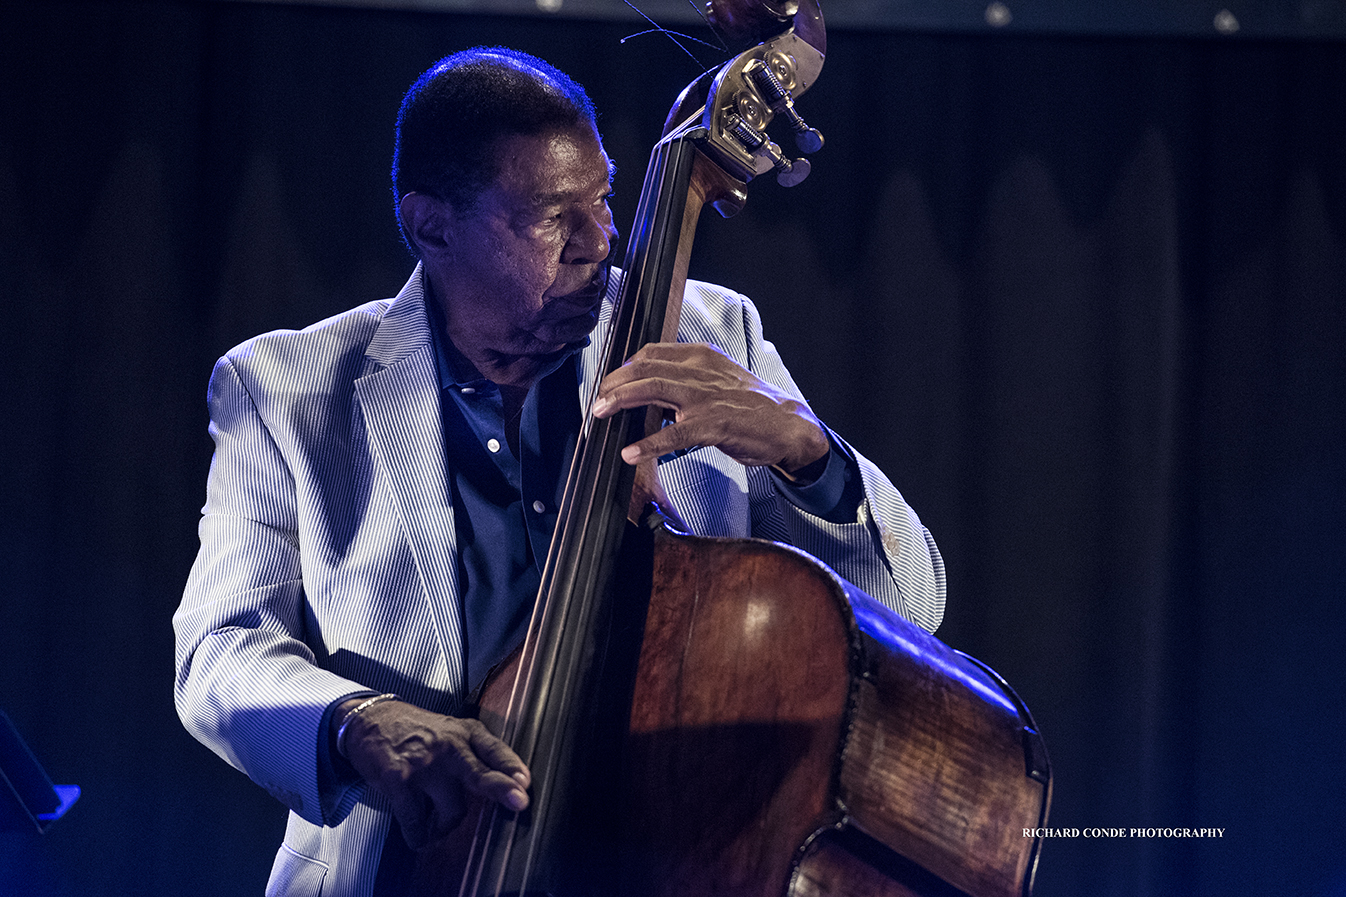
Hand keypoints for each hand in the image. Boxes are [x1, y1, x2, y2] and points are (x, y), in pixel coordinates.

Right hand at [337, 699, 529, 848]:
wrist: (371, 721)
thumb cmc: (417, 732)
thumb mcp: (452, 730)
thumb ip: (475, 753)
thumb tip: (503, 785)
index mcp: (465, 732)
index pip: (494, 750)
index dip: (511, 766)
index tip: (524, 781)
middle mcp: (447, 746)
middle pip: (479, 774)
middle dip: (501, 789)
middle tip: (518, 802)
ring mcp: (423, 764)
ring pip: (451, 811)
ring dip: (446, 827)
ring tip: (437, 823)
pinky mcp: (399, 780)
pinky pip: (416, 823)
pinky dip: (419, 836)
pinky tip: (418, 834)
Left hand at [590, 343, 828, 472]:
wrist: (789, 424)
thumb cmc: (751, 405)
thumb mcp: (718, 380)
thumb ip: (685, 381)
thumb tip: (650, 396)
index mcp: (701, 357)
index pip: (651, 353)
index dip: (624, 367)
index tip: (608, 382)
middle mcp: (700, 371)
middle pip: (645, 368)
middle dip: (614, 382)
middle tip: (597, 399)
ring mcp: (706, 397)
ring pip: (654, 389)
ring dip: (621, 400)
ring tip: (600, 413)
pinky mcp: (714, 425)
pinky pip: (674, 434)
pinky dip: (649, 443)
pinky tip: (630, 452)